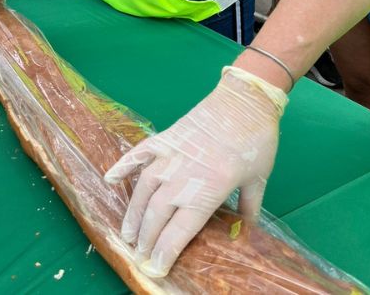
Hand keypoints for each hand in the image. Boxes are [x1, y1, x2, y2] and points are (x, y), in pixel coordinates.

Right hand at [104, 67, 287, 277]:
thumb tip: (246, 230)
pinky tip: (111, 179)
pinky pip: (139, 154)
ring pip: (144, 189)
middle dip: (146, 239)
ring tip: (126, 233)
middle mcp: (184, 176)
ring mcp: (171, 155)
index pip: (181, 230)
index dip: (165, 252)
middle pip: (158, 214)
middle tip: (138, 255)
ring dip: (133, 213)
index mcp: (209, 190)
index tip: (154, 268)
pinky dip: (124, 166)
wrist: (245, 100)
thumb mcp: (259, 179)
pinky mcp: (165, 138)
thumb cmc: (257, 141)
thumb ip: (249, 207)